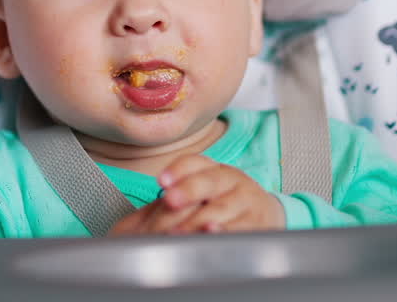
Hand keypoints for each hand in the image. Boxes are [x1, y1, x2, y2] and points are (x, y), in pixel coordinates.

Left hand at [108, 155, 284, 234]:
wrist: (266, 214)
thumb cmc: (223, 204)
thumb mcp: (202, 194)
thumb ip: (174, 200)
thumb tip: (130, 224)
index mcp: (213, 169)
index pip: (194, 163)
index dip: (178, 171)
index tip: (161, 182)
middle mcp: (231, 180)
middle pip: (209, 181)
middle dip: (188, 190)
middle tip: (169, 200)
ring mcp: (246, 201)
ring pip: (222, 207)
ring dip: (199, 218)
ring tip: (180, 228)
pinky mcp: (258, 223)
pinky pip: (241, 228)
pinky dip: (225, 232)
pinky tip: (212, 234)